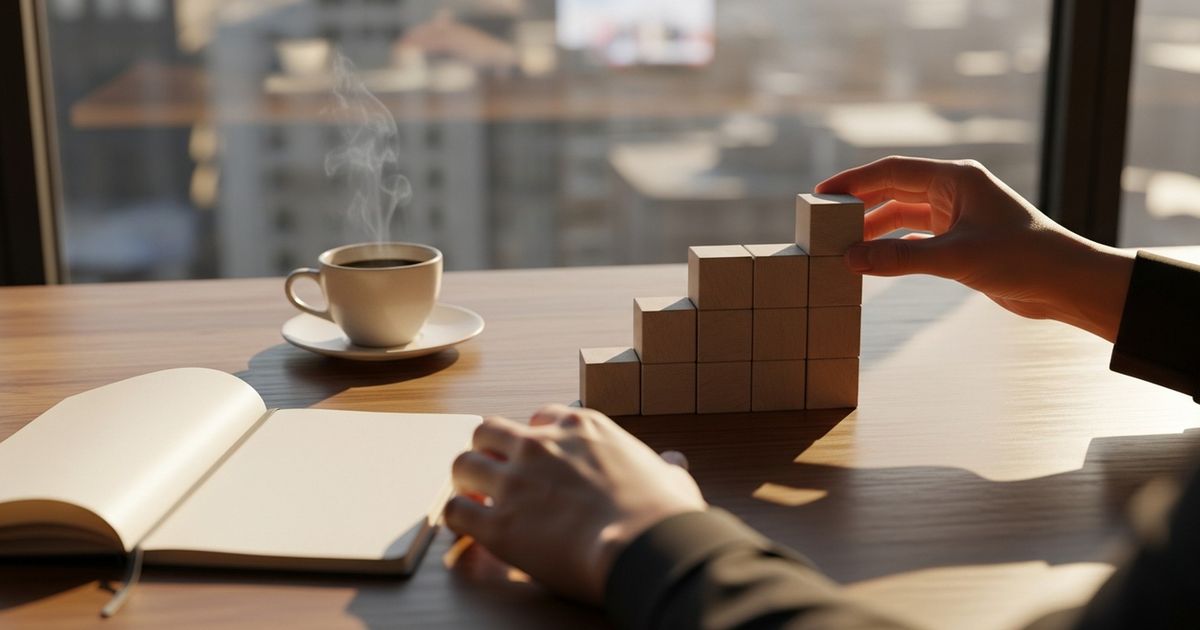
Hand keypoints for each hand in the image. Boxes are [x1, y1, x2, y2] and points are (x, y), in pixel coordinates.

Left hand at [444, 404, 705, 603]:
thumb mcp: (669, 476)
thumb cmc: (663, 512)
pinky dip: (457, 518)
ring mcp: (516, 482)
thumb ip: (664, 465)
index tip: (538, 458)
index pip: (540, 416)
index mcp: (581, 427)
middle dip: (488, 452)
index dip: (536, 438)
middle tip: (496, 476)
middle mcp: (542, 444)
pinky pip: (456, 511)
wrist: (646, 545)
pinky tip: (469, 530)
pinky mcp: (500, 524)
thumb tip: (673, 461)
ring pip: (463, 463)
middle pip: (488, 431)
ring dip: (466, 481)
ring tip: (477, 499)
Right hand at [816, 156, 1133, 340]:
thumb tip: (850, 260)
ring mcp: (957, 216)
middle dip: (859, 205)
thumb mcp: (955, 258)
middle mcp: (953, 191)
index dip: (854, 181)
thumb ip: (899, 259)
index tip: (822, 194)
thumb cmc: (1022, 259)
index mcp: (955, 178)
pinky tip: (872, 260)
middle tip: (824, 221)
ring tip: (841, 244)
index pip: (891, 171)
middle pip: (892, 191)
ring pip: (902, 216)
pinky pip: (914, 239)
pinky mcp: (960, 242)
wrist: (1066, 284)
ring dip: (873, 229)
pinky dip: (892, 247)